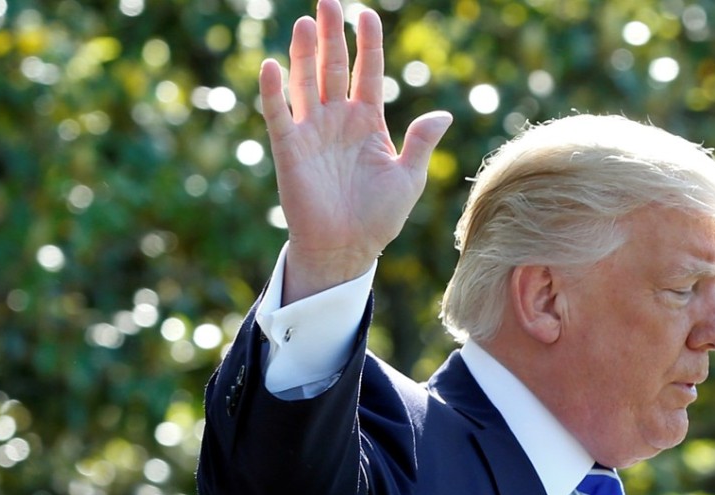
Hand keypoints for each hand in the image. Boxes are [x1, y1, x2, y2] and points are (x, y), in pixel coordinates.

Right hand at [260, 0, 452, 303]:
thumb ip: (420, 143)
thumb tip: (443, 114)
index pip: (368, 71)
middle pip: (334, 67)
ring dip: (303, 54)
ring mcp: (312, 132)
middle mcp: (338, 120)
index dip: (368, 42)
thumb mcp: (408, 179)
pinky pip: (280, 115)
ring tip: (305, 23)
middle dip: (331, 35)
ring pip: (306, 83)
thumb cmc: (379, 218)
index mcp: (369, 122)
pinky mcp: (290, 150)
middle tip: (328, 0)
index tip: (366, 13)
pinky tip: (271, 66)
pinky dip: (274, 91)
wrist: (347, 250)